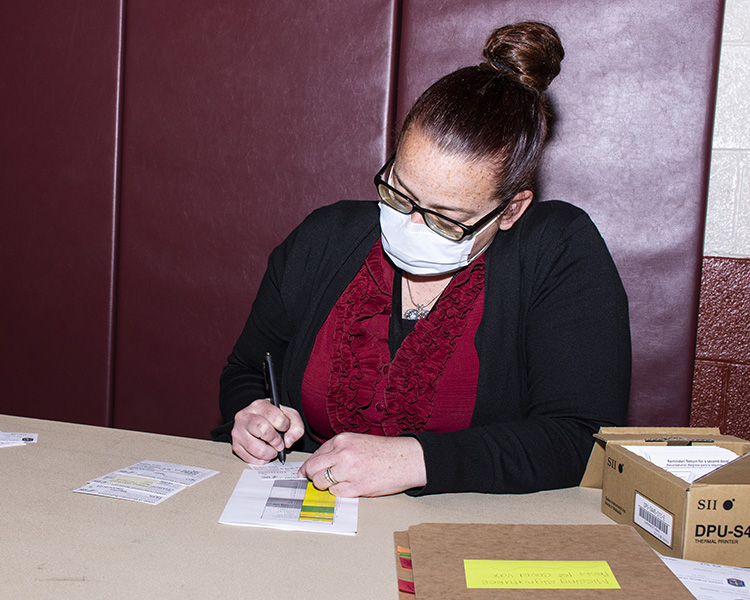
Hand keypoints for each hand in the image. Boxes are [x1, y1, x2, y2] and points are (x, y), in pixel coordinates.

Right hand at [231, 399, 304, 464]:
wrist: (259, 421)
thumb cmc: (274, 419)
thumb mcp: (289, 416)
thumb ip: (296, 427)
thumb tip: (289, 441)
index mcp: (260, 405)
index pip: (272, 414)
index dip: (283, 425)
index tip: (285, 429)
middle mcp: (245, 416)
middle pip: (260, 428)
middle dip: (274, 440)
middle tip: (280, 445)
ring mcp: (238, 431)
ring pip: (253, 446)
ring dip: (268, 453)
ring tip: (273, 452)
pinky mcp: (235, 445)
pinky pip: (247, 457)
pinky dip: (259, 460)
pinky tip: (264, 456)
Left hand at [298, 432, 426, 496]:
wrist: (406, 459)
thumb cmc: (384, 451)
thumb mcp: (357, 441)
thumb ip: (337, 450)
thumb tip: (316, 464)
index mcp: (342, 440)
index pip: (315, 455)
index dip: (310, 466)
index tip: (307, 473)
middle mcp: (343, 453)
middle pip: (312, 469)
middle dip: (312, 476)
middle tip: (317, 480)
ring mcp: (349, 471)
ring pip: (320, 483)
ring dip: (326, 486)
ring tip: (338, 482)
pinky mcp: (357, 487)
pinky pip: (336, 493)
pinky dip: (340, 492)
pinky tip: (351, 486)